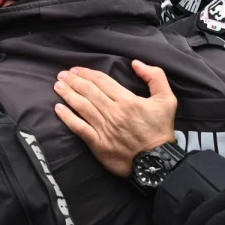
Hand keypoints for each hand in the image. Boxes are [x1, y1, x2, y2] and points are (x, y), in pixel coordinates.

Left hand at [53, 61, 176, 177]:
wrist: (158, 162)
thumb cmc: (160, 130)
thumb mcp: (167, 100)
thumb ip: (155, 77)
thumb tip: (136, 63)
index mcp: (128, 101)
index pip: (102, 81)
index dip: (86, 73)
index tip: (76, 70)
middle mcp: (113, 113)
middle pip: (88, 91)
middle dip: (73, 81)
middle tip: (62, 75)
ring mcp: (104, 128)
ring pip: (81, 106)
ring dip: (67, 94)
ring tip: (57, 86)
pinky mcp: (98, 143)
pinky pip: (79, 128)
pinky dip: (67, 117)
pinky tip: (58, 109)